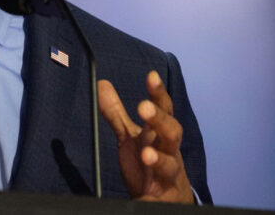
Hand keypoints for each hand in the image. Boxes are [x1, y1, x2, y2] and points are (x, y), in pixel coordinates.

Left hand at [98, 71, 193, 202]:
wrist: (168, 198)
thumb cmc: (150, 162)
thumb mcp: (131, 138)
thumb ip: (117, 114)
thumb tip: (102, 84)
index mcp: (160, 135)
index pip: (164, 110)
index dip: (159, 94)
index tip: (151, 76)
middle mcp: (169, 152)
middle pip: (172, 133)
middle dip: (160, 120)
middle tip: (143, 107)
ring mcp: (168, 175)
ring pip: (170, 166)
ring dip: (159, 160)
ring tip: (146, 154)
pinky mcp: (162, 198)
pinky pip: (158, 199)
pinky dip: (151, 199)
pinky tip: (143, 198)